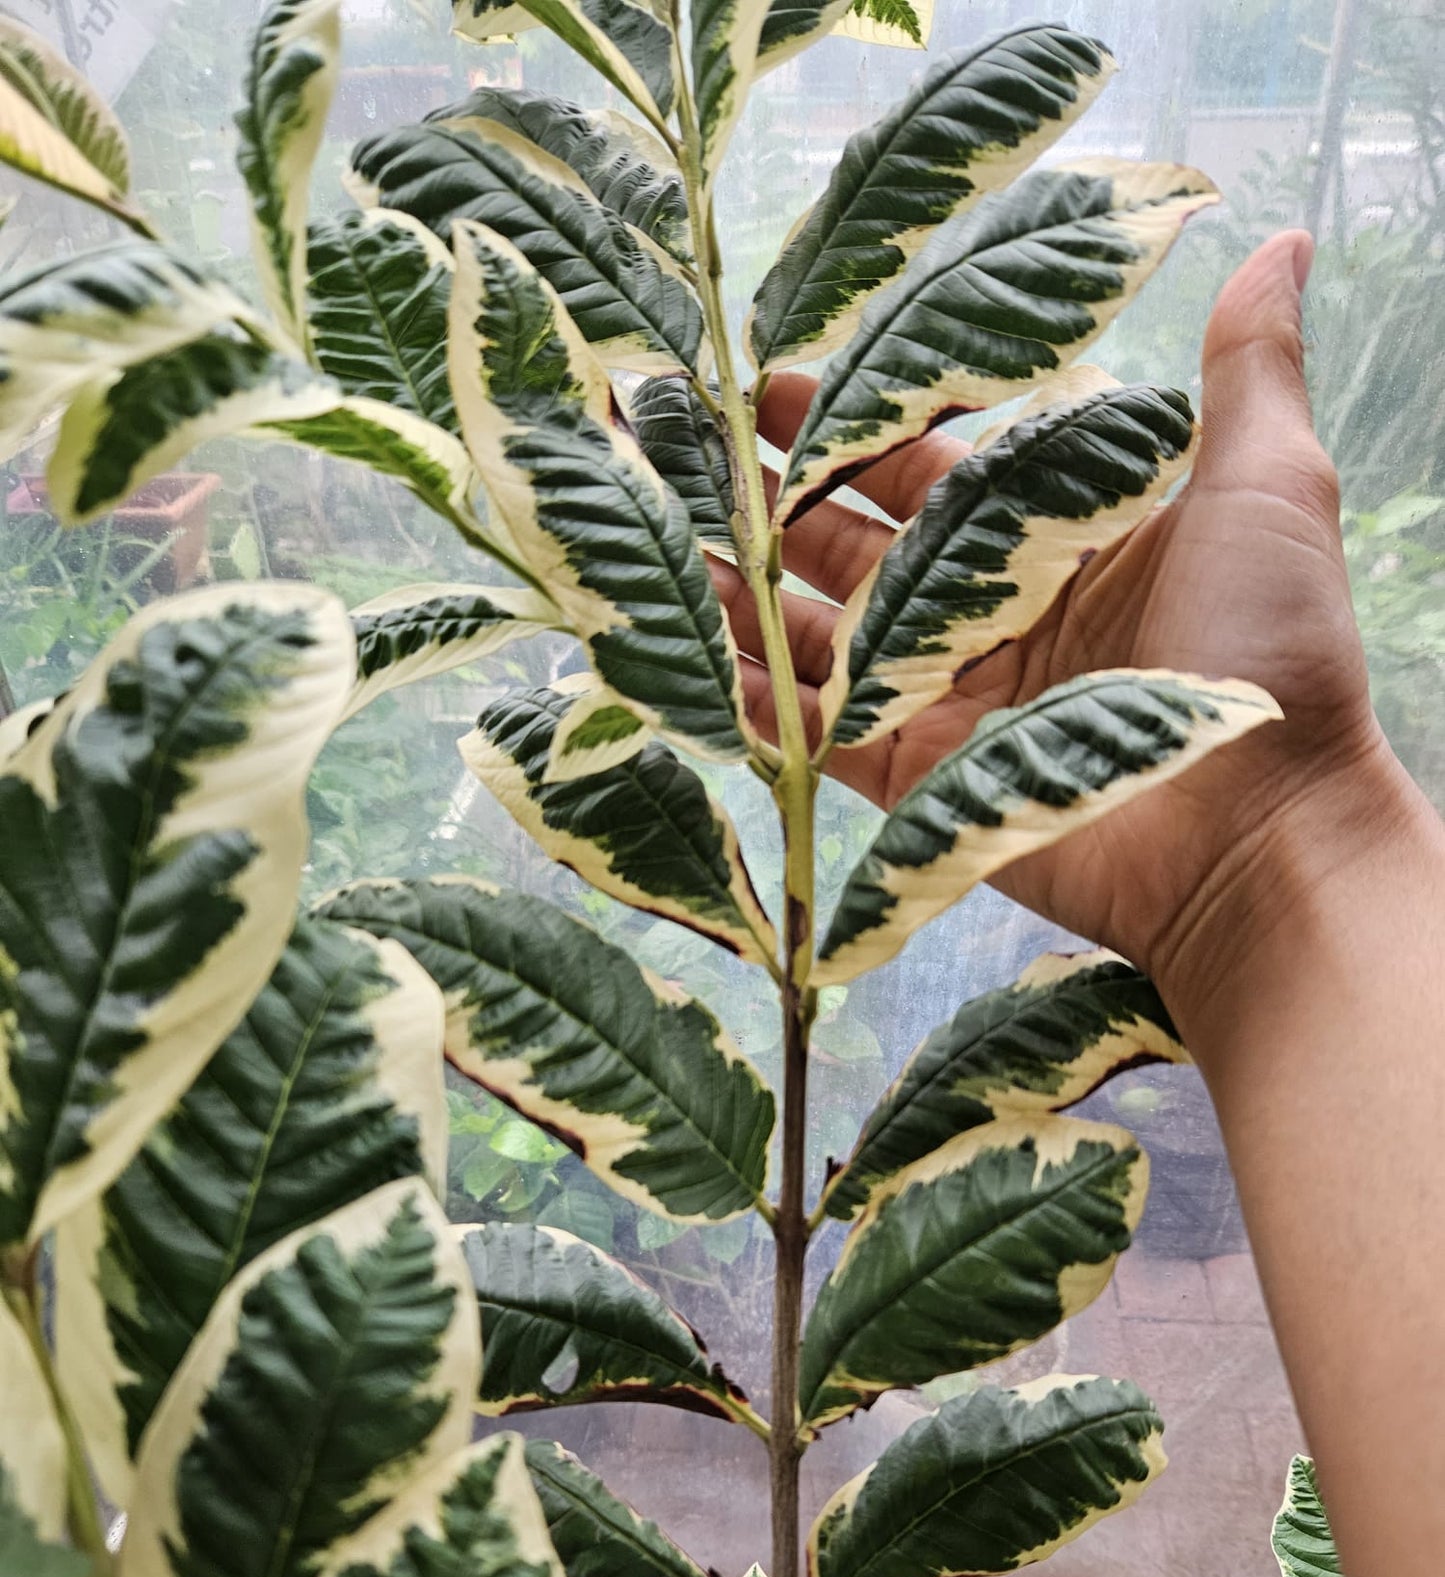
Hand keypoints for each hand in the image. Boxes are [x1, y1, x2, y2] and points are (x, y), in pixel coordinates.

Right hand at [718, 232, 1406, 999]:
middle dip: (771, 497)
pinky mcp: (922, 785)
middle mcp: (993, 614)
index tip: (764, 375)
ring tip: (662, 538)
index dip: (850, 418)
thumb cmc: (1269, 652)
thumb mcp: (1268, 484)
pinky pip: (817, 738)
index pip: (927, 462)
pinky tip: (690, 655)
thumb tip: (1279, 240)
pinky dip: (756, 704)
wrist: (1258, 833)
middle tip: (682, 445)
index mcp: (1057, 537)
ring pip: (820, 639)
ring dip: (745, 591)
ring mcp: (951, 701)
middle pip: (855, 544)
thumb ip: (1246, 373)